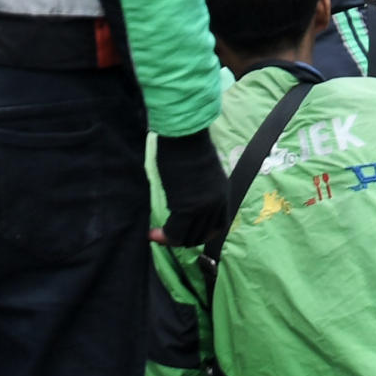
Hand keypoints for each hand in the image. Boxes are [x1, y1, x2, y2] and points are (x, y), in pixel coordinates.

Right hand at [152, 130, 232, 247]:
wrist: (184, 135)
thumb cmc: (189, 145)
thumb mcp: (204, 171)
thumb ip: (202, 189)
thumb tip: (188, 198)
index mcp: (223, 194)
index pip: (219, 225)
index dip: (204, 234)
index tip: (189, 234)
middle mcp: (216, 203)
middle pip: (203, 235)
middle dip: (185, 240)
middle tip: (168, 237)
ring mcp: (202, 206)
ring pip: (188, 236)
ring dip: (172, 240)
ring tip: (157, 236)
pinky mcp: (186, 206)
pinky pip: (175, 232)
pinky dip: (164, 236)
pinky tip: (152, 233)